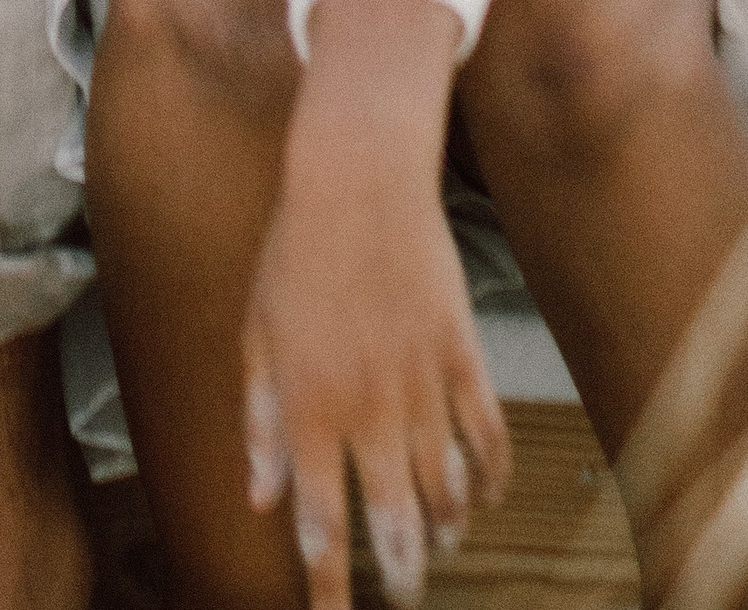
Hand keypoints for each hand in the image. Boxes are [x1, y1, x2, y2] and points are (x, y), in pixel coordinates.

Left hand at [242, 0, 508, 609]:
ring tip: (436, 547)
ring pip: (446, 488)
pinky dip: (491, 476)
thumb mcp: (256, 335)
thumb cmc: (294, 253)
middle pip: (394, 521)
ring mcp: (423, 385)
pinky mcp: (463, 355)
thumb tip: (262, 498)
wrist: (357, 179)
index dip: (328, 581)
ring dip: (443, 528)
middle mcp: (369, 409)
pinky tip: (486, 495)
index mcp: (309, 407)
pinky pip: (488, 436)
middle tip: (400, 594)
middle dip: (397, 571)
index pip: (318, 521)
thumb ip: (260, 423)